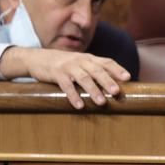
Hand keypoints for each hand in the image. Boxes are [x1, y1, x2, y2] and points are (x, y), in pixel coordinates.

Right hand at [0, 47, 130, 109]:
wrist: (37, 58)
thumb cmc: (64, 64)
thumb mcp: (80, 64)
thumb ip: (94, 71)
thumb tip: (115, 85)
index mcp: (89, 59)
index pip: (106, 62)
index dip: (117, 69)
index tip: (128, 78)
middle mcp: (80, 61)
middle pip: (97, 70)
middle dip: (107, 81)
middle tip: (117, 92)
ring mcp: (68, 66)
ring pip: (83, 78)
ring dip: (93, 90)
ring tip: (102, 102)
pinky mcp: (56, 74)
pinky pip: (66, 85)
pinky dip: (73, 95)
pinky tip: (79, 105)